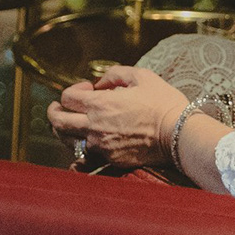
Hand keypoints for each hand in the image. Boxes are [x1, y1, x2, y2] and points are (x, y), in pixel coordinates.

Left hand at [46, 65, 189, 169]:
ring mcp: (101, 146)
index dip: (73, 90)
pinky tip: (87, 140)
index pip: (67, 98)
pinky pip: (85, 155)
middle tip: (58, 107)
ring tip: (72, 123)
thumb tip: (100, 84)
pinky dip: (81, 147)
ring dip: (64, 130)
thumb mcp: (141, 75)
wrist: (180, 134)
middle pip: (57, 122)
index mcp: (100, 105)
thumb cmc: (163, 102)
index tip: (88, 89)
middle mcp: (95, 127)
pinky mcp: (111, 160)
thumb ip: (115, 74)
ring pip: (67, 141)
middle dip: (54, 112)